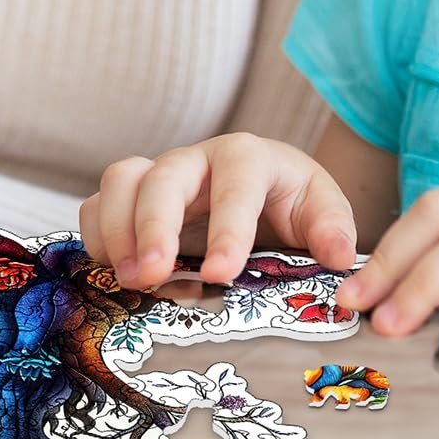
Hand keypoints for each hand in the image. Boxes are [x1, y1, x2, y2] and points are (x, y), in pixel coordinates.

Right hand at [79, 132, 357, 289]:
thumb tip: (340, 257)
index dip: (227, 226)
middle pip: (165, 175)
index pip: (237, 181)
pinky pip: (98, 206)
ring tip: (132, 280)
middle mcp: (197, 160)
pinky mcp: (132, 200)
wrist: (263, 197)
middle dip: (155, 225)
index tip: (221, 273)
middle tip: (153, 275)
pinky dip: (98, 239)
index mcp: (248, 158)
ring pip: (121, 181)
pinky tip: (113, 276)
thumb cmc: (289, 203)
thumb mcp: (321, 210)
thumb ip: (333, 228)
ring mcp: (159, 177)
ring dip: (119, 232)